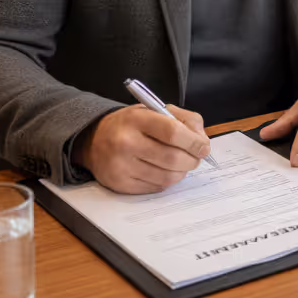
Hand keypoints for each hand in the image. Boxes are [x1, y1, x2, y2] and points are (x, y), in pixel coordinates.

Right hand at [74, 104, 210, 193]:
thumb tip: (202, 142)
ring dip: (182, 172)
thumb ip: (185, 120)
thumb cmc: (132, 124)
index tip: (204, 147)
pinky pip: (156, 187)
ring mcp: (121, 165)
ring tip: (181, 164)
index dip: (194, 142)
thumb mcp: (156, 110)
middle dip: (192, 160)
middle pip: (173, 158)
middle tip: (196, 158)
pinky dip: (167, 180)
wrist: (94, 139)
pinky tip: (164, 170)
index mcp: (136, 119)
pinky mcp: (120, 184)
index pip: (173, 132)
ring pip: (167, 176)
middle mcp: (125, 142)